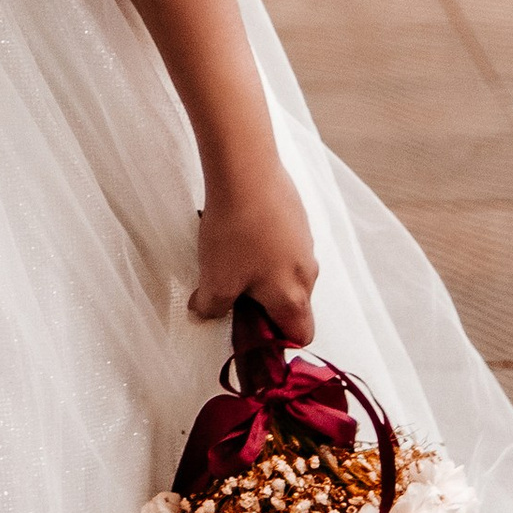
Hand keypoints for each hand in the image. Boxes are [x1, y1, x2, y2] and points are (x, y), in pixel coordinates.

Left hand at [190, 166, 318, 348]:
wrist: (247, 170)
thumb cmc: (236, 229)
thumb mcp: (215, 279)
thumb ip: (211, 306)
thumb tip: (205, 312)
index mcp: (293, 296)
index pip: (301, 336)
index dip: (278, 343)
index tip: (251, 334)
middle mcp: (307, 271)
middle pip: (293, 304)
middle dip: (264, 306)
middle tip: (231, 295)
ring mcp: (305, 241)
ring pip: (287, 272)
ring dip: (263, 274)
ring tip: (230, 257)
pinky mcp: (296, 217)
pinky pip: (284, 244)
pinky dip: (265, 247)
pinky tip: (239, 231)